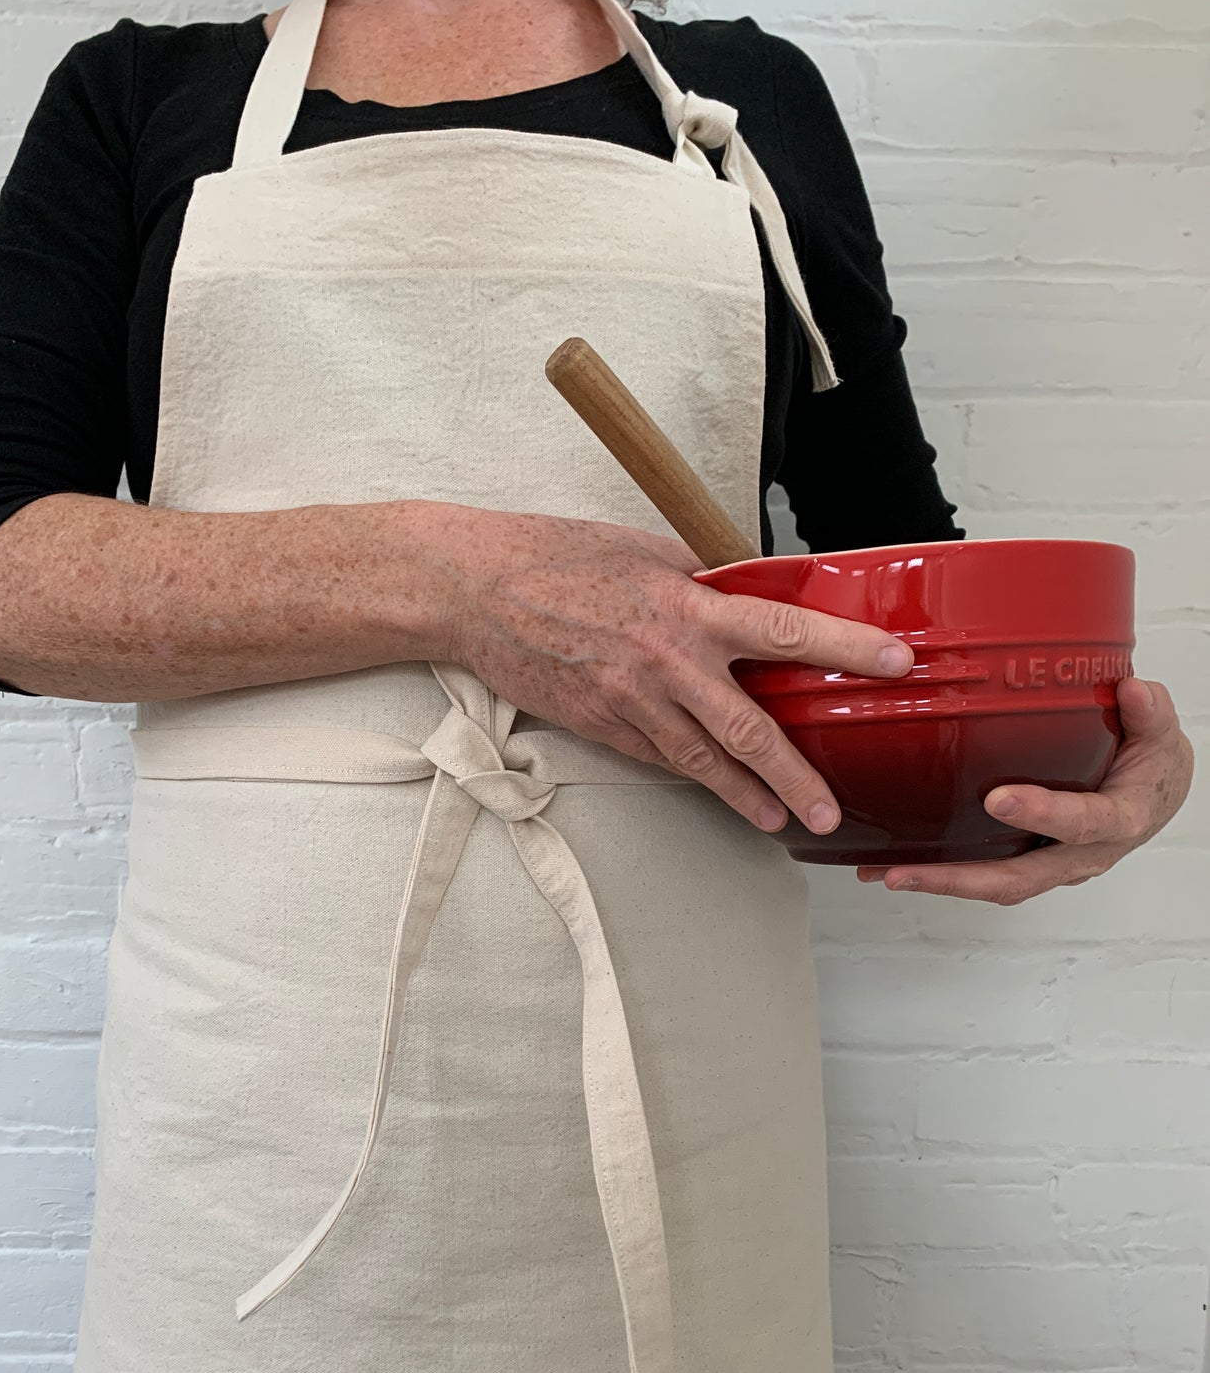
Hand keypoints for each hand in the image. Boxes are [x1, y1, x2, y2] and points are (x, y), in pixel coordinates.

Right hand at [419, 501, 913, 837]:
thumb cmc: (556, 558)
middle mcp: (665, 662)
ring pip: (701, 761)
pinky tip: (717, 791)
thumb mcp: (644, 552)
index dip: (846, 647)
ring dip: (745, 797)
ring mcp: (631, 703)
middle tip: (830, 810)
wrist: (476, 592)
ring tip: (781, 821)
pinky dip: (691, 775)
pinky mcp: (600, 726)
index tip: (896, 663)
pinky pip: (658, 757)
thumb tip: (743, 596)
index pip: (785, 628)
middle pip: (748, 729)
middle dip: (795, 775)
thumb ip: (701, 582)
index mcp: (687, 607)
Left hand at [856, 675, 1193, 902]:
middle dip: (956, 879)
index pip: (1079, 823)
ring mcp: (1049, 864)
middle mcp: (1079, 856)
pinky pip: (982, 871)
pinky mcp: (1025, 861)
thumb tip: (1131, 691)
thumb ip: (1148, 713)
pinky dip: (939, 871)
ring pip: (992, 884)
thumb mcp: (1160, 732)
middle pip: (1015, 879)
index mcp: (1116, 822)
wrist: (1155, 795)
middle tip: (903, 872)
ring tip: (882, 873)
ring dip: (936, 882)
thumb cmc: (1152, 766)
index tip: (999, 800)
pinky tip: (893, 862)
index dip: (1041, 814)